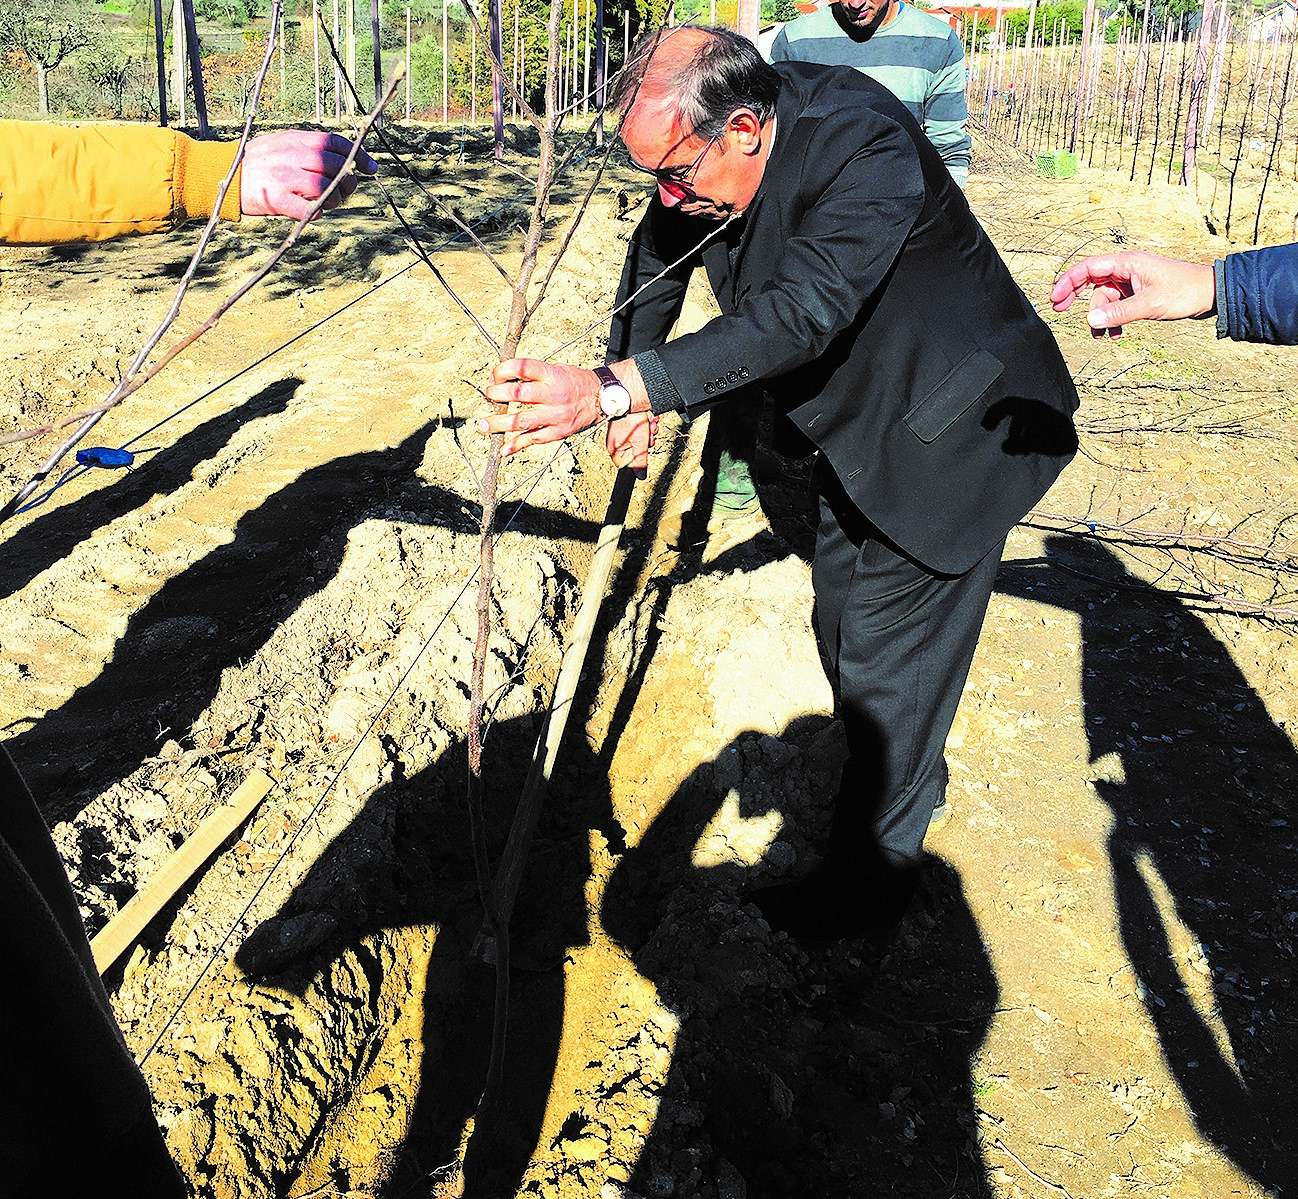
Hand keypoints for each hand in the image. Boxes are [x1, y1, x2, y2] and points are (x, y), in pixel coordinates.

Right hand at [239, 131, 377, 219]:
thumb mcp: (281, 143)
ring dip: (335, 199)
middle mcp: (292, 155)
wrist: (224, 175)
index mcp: (295, 139)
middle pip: (335, 165)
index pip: (334, 142)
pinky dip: (318, 212)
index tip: (369, 168)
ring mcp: (285, 177)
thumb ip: (308, 148)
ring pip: (326, 188)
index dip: (358, 154)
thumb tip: (342, 157)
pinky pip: (309, 209)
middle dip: (349, 181)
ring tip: (328, 202)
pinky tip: (314, 211)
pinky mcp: (277, 199)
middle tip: (345, 190)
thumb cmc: (258, 162)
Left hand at [480, 358, 602, 455]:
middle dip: (496, 395)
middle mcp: (554, 395)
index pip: (522, 368)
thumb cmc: (575, 382)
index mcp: (552, 375)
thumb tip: (501, 381)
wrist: (603, 398)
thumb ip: (532, 375)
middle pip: (518, 394)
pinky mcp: (558, 432)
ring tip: (483, 425)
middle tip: (488, 396)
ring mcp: (556, 416)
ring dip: (499, 423)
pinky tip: (504, 449)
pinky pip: (534, 440)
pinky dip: (516, 445)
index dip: (502, 371)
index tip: (494, 376)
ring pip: (521, 420)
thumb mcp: (556, 370)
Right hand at [607, 411, 657, 475]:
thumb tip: (640, 476)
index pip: (627, 463)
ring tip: (649, 426)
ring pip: (640, 440)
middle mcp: (616, 442)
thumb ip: (641, 462)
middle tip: (647, 436)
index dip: (638, 458)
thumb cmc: (631, 420)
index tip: (643, 451)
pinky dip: (646, 426)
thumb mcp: (640, 445)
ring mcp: (622, 433)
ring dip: (648, 433)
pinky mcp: (628, 425)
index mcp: (615, 450)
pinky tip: (649, 421)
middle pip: (636, 451)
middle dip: (646, 443)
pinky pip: (640, 431)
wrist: (630, 399)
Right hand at [1050, 251, 1215, 337]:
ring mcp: (1131, 281)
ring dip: (1100, 317)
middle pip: (1091, 281)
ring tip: (1102, 336)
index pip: (1088, 268)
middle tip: (1060, 310)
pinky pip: (1116, 305)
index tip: (1055, 299)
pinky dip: (1112, 319)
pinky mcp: (1137, 292)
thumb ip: (1118, 313)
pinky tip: (1116, 333)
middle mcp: (1126, 269)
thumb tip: (1091, 321)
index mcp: (1127, 263)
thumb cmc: (1184, 291)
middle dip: (1076, 297)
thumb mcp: (1149, 304)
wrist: (1210, 293)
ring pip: (1104, 298)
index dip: (1068, 282)